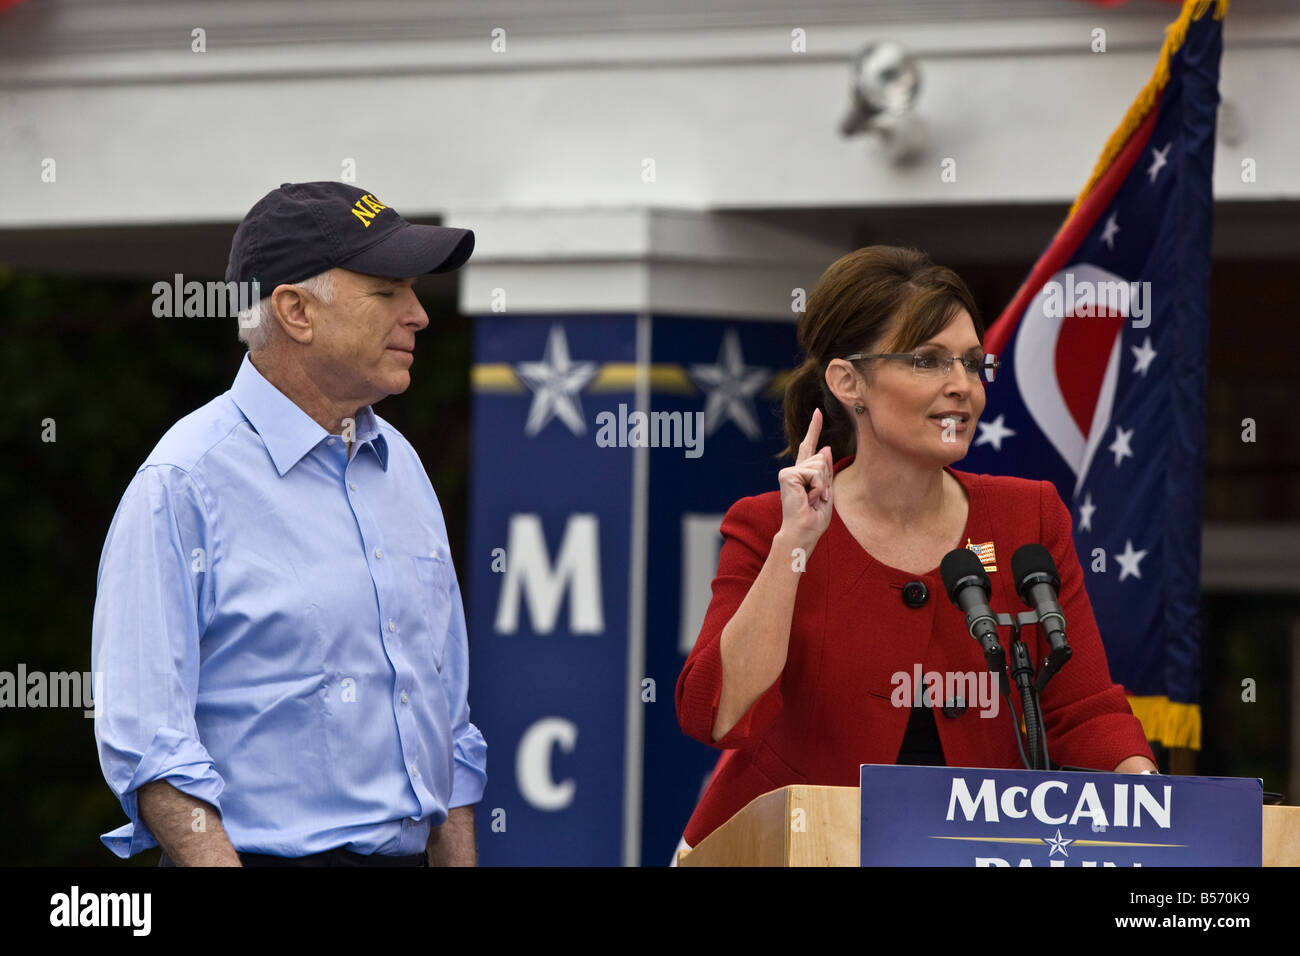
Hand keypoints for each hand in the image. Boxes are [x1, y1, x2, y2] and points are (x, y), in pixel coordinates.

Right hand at [777, 408, 834, 553]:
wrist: (803, 532)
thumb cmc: (813, 519)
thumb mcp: (826, 491)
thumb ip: (825, 471)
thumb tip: (825, 448)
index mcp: (802, 474)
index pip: (809, 447)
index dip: (813, 429)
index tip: (817, 412)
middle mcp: (793, 470)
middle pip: (822, 459)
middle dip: (826, 479)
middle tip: (818, 498)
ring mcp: (788, 472)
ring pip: (819, 465)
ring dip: (822, 485)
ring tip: (813, 499)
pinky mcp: (787, 475)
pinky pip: (814, 473)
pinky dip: (817, 487)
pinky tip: (809, 497)